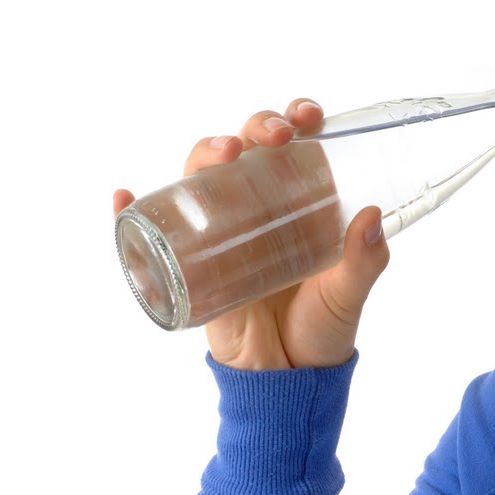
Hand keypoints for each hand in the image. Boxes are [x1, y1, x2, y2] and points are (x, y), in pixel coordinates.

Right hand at [113, 98, 390, 370]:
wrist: (286, 378)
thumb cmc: (320, 329)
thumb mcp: (347, 295)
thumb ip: (363, 262)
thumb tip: (371, 216)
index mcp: (297, 202)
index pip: (293, 144)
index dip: (295, 118)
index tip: (307, 117)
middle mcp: (256, 206)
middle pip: (246, 147)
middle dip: (256, 128)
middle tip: (274, 138)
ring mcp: (219, 230)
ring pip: (201, 175)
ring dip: (204, 152)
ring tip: (222, 153)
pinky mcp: (191, 261)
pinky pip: (154, 229)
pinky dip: (131, 210)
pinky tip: (124, 197)